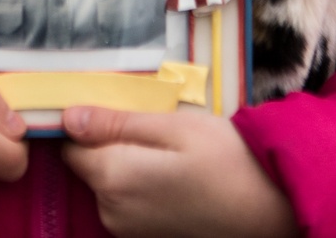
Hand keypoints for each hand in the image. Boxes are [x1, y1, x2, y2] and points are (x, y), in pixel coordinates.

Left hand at [61, 105, 297, 237]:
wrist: (267, 209)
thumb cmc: (224, 159)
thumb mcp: (172, 126)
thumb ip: (116, 123)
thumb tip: (68, 117)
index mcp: (114, 177)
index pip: (71, 144)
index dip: (88, 122)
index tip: (118, 109)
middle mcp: (111, 211)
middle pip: (88, 165)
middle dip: (109, 143)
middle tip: (153, 127)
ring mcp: (126, 230)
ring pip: (107, 183)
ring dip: (125, 164)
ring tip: (168, 152)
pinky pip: (125, 203)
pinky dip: (139, 185)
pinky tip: (171, 175)